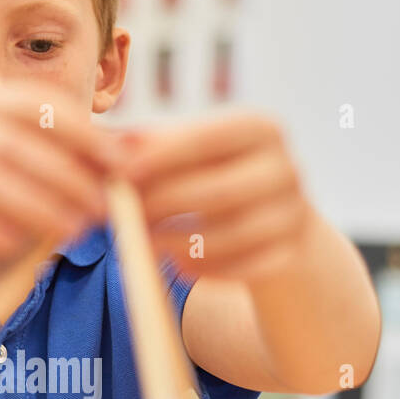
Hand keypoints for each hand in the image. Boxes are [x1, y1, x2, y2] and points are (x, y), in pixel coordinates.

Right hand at [0, 81, 118, 276]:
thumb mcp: (29, 168)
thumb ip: (75, 157)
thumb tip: (136, 151)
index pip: (35, 105)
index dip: (82, 134)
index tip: (121, 165)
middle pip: (12, 144)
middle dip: (65, 178)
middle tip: (102, 210)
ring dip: (34, 208)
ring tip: (73, 232)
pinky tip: (19, 247)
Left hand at [121, 112, 313, 282]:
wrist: (272, 217)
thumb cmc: (215, 175)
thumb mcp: (190, 153)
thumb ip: (151, 145)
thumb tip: (106, 142)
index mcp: (261, 129)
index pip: (207, 139)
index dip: (162, 157)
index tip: (122, 174)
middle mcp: (286, 168)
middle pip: (219, 191)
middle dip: (164, 206)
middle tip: (123, 216)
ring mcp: (293, 213)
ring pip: (231, 235)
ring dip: (178, 242)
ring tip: (144, 242)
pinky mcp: (290, 254)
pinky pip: (243, 268)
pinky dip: (204, 269)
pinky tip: (176, 264)